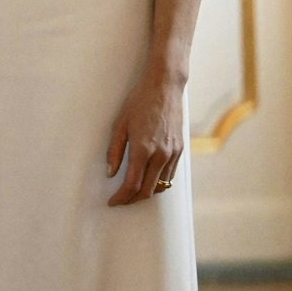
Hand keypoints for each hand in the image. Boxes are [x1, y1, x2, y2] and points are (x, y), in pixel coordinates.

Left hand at [107, 70, 184, 206]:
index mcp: (143, 149)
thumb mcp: (119, 124)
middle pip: (148, 190)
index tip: (112, 202)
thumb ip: (114, 151)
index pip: (132, 184)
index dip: (121, 197)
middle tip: (120, 200)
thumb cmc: (138, 102)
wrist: (164, 88)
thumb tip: (111, 173)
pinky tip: (148, 179)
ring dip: (147, 192)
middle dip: (132, 199)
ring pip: (162, 185)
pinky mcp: (181, 150)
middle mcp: (161, 154)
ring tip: (132, 192)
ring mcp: (173, 153)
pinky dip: (159, 182)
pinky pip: (170, 174)